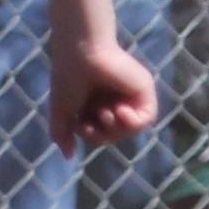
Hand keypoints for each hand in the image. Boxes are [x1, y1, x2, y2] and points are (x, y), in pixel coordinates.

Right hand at [45, 33, 157, 154]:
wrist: (81, 53)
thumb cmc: (68, 77)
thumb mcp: (61, 110)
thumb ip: (62, 133)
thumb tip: (68, 155)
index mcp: (96, 104)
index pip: (100, 133)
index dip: (92, 136)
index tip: (80, 127)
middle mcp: (114, 100)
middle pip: (116, 134)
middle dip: (104, 134)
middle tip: (93, 120)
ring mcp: (130, 95)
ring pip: (132, 129)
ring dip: (117, 129)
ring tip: (106, 112)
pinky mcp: (144, 89)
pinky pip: (146, 118)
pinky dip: (134, 122)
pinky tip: (122, 112)